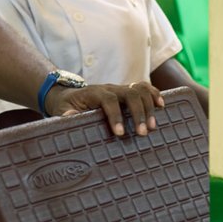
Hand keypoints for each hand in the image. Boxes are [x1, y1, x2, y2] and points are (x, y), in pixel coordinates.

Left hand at [48, 81, 163, 136]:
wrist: (69, 95)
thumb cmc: (66, 106)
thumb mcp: (61, 111)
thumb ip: (65, 115)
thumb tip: (71, 116)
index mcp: (94, 93)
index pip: (108, 100)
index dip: (115, 115)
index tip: (120, 133)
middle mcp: (110, 88)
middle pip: (129, 93)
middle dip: (138, 113)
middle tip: (143, 133)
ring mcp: (119, 88)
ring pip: (139, 90)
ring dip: (149, 107)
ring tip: (153, 127)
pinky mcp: (126, 92)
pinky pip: (143, 88)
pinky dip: (154, 94)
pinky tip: (161, 106)